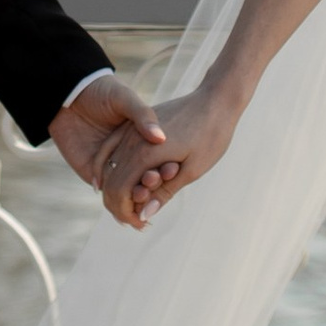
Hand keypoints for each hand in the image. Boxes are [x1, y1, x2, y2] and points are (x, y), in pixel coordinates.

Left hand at [47, 68, 167, 193]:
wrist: (69, 94)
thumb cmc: (101, 91)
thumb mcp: (125, 98)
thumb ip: (142, 116)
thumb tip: (160, 137)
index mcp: (140, 138)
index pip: (158, 159)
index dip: (167, 166)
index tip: (175, 168)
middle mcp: (128, 154)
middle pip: (145, 178)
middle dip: (155, 185)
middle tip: (161, 182)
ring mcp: (111, 165)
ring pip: (129, 189)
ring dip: (139, 196)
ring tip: (146, 195)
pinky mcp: (92, 172)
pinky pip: (108, 192)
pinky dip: (120, 201)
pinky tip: (130, 203)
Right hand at [99, 81, 240, 228]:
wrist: (215, 100)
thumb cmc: (210, 136)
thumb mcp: (192, 170)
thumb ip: (164, 192)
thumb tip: (143, 215)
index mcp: (145, 154)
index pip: (120, 192)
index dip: (126, 213)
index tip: (142, 225)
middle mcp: (131, 140)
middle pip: (111, 181)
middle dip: (119, 205)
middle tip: (137, 220)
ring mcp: (130, 129)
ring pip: (110, 166)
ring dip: (116, 188)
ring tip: (133, 204)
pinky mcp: (134, 123)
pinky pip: (112, 148)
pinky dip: (109, 167)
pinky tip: (110, 180)